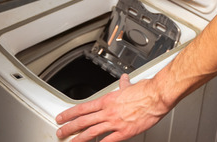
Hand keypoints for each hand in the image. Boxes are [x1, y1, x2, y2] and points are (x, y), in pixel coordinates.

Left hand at [55, 74, 170, 141]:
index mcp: (107, 100)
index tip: (62, 117)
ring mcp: (115, 122)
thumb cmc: (145, 91)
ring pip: (92, 132)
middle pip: (83, 120)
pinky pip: (109, 141)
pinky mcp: (125, 132)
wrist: (156, 96)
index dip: (69, 114)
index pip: (83, 108)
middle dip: (69, 127)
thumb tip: (123, 80)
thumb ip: (124, 85)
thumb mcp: (130, 86)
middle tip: (60, 132)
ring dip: (79, 138)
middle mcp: (108, 111)